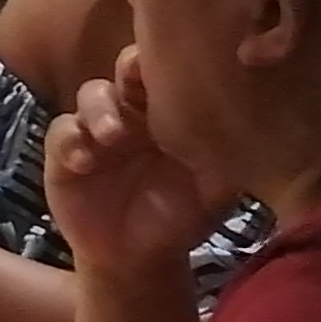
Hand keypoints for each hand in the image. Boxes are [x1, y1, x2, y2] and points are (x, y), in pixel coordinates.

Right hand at [44, 50, 219, 286]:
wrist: (136, 259)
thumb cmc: (180, 217)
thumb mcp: (214, 191)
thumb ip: (229, 157)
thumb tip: (258, 129)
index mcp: (168, 112)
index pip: (167, 72)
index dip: (169, 62)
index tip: (176, 71)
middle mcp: (131, 111)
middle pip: (125, 70)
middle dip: (130, 70)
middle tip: (135, 85)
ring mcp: (96, 129)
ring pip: (91, 95)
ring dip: (100, 110)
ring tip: (111, 136)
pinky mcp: (64, 153)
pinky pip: (62, 133)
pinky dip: (71, 141)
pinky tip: (84, 161)